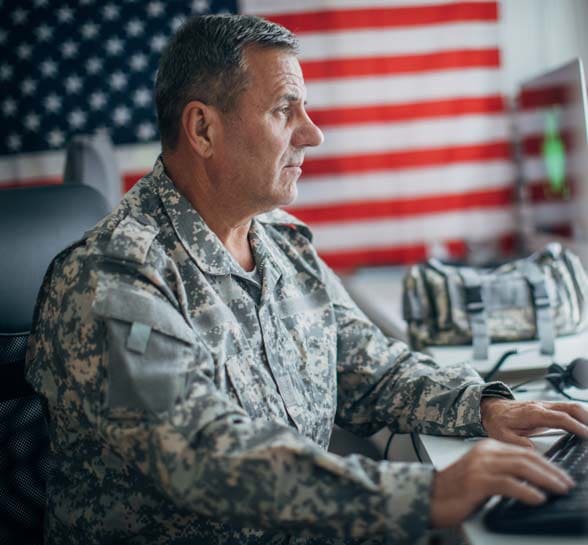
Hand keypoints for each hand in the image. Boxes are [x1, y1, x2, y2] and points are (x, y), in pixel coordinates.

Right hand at [430, 438, 574, 527]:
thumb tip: (532, 482)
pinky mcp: (477, 481)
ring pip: (520, 467)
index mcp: (487, 447)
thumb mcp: (482, 474)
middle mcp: (484, 452)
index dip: (546, 464)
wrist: (431, 496)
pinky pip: (508, 484)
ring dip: (544, 480)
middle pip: (525, 457)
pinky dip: (526, 491)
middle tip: (566, 483)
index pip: (523, 452)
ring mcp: (480, 466)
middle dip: (550, 471)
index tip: (561, 476)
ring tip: (558, 489)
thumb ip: (502, 472)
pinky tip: (537, 498)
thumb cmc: (456, 489)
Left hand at [480, 398, 587, 447]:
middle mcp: (541, 407)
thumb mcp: (500, 435)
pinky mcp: (547, 408)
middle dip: (586, 419)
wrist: (490, 408)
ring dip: (585, 416)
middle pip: (570, 408)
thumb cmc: (496, 421)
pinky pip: (567, 408)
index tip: (587, 436)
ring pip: (571, 406)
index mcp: (532, 413)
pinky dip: (579, 415)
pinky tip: (585, 424)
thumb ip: (516, 443)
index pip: (560, 418)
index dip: (576, 426)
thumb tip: (532, 450)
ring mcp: (545, 406)